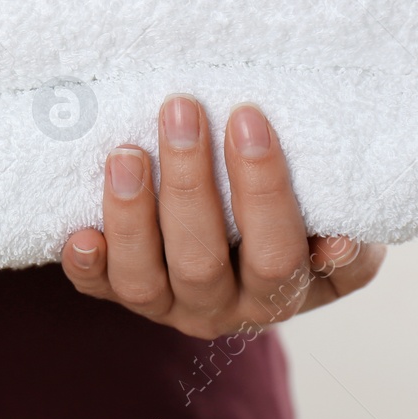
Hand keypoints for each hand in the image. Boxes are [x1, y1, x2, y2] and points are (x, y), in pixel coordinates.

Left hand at [61, 95, 382, 338]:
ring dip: (132, 215)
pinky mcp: (121, 293)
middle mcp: (228, 308)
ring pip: (145, 278)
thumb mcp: (331, 213)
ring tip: (125, 152)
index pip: (280, 253)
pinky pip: (99, 289)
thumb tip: (335, 236)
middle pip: (203, 260)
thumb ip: (339, 216)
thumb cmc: (298, 210)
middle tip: (180, 110)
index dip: (265, 191)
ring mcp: (171, 304)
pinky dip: (87, 264)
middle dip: (189, 182)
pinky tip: (78, 231)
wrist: (244, 239)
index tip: (248, 118)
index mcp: (287, 290)